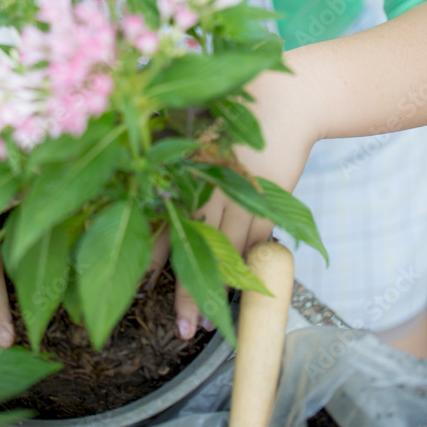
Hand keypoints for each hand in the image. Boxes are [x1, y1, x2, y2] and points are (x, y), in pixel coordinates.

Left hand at [149, 47, 325, 339]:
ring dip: (220, 289)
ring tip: (207, 326)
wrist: (292, 97)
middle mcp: (217, 185)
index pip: (168, 216)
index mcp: (192, 164)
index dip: (155, 252)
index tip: (143, 284)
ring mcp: (249, 196)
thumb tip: (135, 169)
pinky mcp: (274, 200)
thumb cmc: (235, 99)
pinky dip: (248, 265)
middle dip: (189, 290)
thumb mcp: (194, 117)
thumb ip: (169, 145)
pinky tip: (239, 291)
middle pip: (199, 246)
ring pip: (230, 253)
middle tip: (180, 329)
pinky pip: (258, 241)